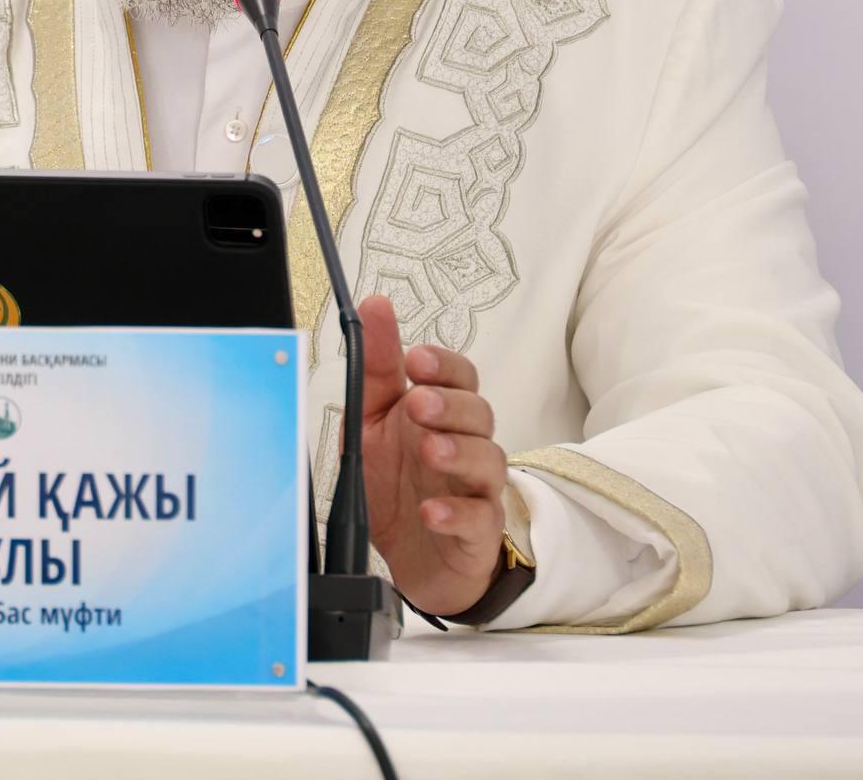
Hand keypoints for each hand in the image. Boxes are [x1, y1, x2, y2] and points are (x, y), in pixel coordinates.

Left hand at [357, 293, 508, 617]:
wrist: (408, 557)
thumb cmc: (396, 482)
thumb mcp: (374, 421)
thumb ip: (377, 368)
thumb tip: (376, 305)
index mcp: (442, 414)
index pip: (460, 377)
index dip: (444, 365)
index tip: (415, 359)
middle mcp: (466, 445)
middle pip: (479, 413)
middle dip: (451, 405)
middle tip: (418, 403)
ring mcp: (477, 489)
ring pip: (487, 461)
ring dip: (458, 452)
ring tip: (429, 450)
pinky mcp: (478, 533)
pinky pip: (478, 519)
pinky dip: (455, 513)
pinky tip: (430, 510)